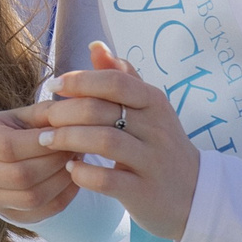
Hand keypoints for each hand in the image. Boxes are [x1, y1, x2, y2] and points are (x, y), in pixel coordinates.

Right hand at [0, 105, 77, 224]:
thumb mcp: (29, 115)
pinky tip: (72, 179)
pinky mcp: (8, 213)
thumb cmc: (20, 129)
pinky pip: (41, 212)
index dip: (40, 144)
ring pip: (32, 197)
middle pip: (19, 176)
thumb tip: (69, 120)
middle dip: (55, 163)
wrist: (7, 156)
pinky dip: (63, 196)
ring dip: (61, 180)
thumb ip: (48, 113)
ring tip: (75, 163)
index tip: (65, 135)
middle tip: (75, 150)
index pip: (8, 147)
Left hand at [29, 43, 199, 241]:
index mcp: (154, 102)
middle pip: (102, 111)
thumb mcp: (148, 108)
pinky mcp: (145, 192)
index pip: (114, 82)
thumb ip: (122, 77)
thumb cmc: (160, 145)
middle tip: (45, 119)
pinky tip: (71, 169)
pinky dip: (83, 173)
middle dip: (65, 113)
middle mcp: (156, 129)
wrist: (196, 195)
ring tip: (47, 141)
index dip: (80, 81)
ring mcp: (152, 161)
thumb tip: (95, 46)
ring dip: (68, 140)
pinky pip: (108, 180)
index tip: (54, 86)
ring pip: (104, 142)